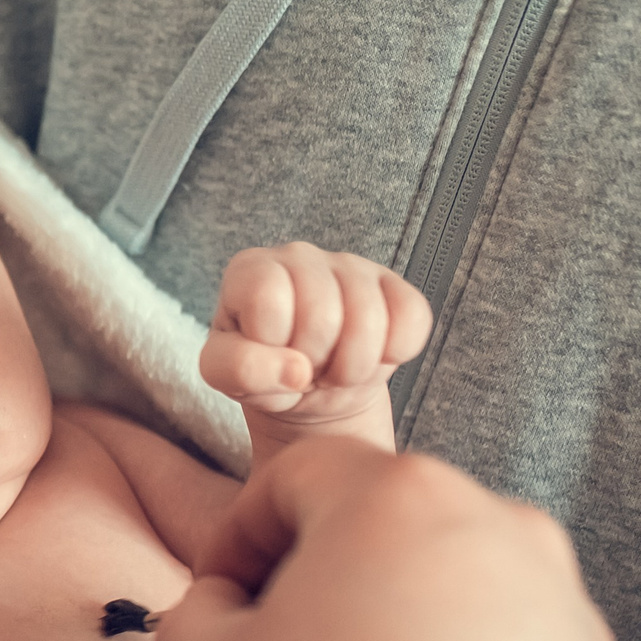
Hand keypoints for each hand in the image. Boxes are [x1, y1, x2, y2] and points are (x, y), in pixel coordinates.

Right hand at [158, 440, 640, 640]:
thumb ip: (196, 617)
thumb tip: (220, 610)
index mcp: (397, 497)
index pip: (294, 475)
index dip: (235, 532)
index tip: (214, 596)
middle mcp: (499, 526)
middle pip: (383, 525)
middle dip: (320, 577)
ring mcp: (564, 604)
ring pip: (451, 589)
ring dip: (391, 629)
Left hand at [201, 243, 431, 451]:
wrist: (309, 386)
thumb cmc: (262, 371)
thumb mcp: (227, 377)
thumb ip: (241, 370)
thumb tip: (295, 370)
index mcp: (250, 269)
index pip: (268, 300)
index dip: (272, 345)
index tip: (270, 357)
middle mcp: (299, 254)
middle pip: (322, 314)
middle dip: (315, 362)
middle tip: (306, 370)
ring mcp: (351, 264)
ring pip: (370, 319)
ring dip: (353, 366)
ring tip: (332, 369)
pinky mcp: (394, 285)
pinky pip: (413, 318)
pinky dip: (395, 354)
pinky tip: (371, 357)